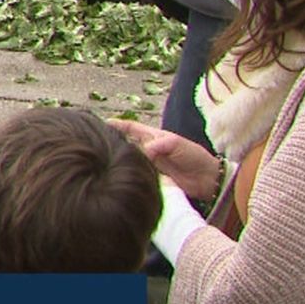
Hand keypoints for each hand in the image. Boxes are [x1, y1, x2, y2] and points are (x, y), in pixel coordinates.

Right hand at [108, 119, 222, 201]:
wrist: (208, 180)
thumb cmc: (194, 156)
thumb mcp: (176, 144)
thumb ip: (158, 145)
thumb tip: (141, 152)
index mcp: (154, 137)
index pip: (131, 128)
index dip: (118, 125)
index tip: (102, 123)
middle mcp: (149, 150)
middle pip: (126, 144)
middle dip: (113, 143)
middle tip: (97, 144)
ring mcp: (149, 165)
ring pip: (130, 160)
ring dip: (119, 160)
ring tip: (103, 160)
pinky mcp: (151, 179)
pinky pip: (137, 174)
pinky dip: (128, 174)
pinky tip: (118, 176)